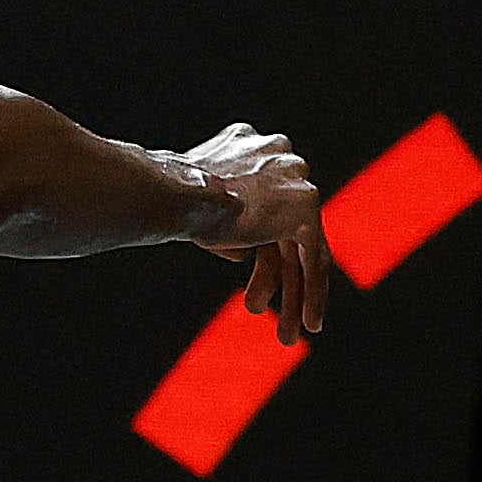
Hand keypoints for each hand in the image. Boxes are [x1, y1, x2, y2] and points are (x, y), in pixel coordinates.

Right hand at [177, 124, 329, 331]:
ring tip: (286, 336)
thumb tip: (242, 254)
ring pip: (300, 248)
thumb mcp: (199, 206)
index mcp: (254, 146)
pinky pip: (313, 259)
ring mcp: (296, 181)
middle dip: (282, 275)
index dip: (263, 239)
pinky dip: (312, 293)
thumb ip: (226, 223)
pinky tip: (308, 325)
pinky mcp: (304, 208)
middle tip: (277, 310)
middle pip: (285, 228)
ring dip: (295, 294)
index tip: (256, 268)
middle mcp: (282, 157)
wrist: (176, 191)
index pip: (267, 200)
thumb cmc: (168, 198)